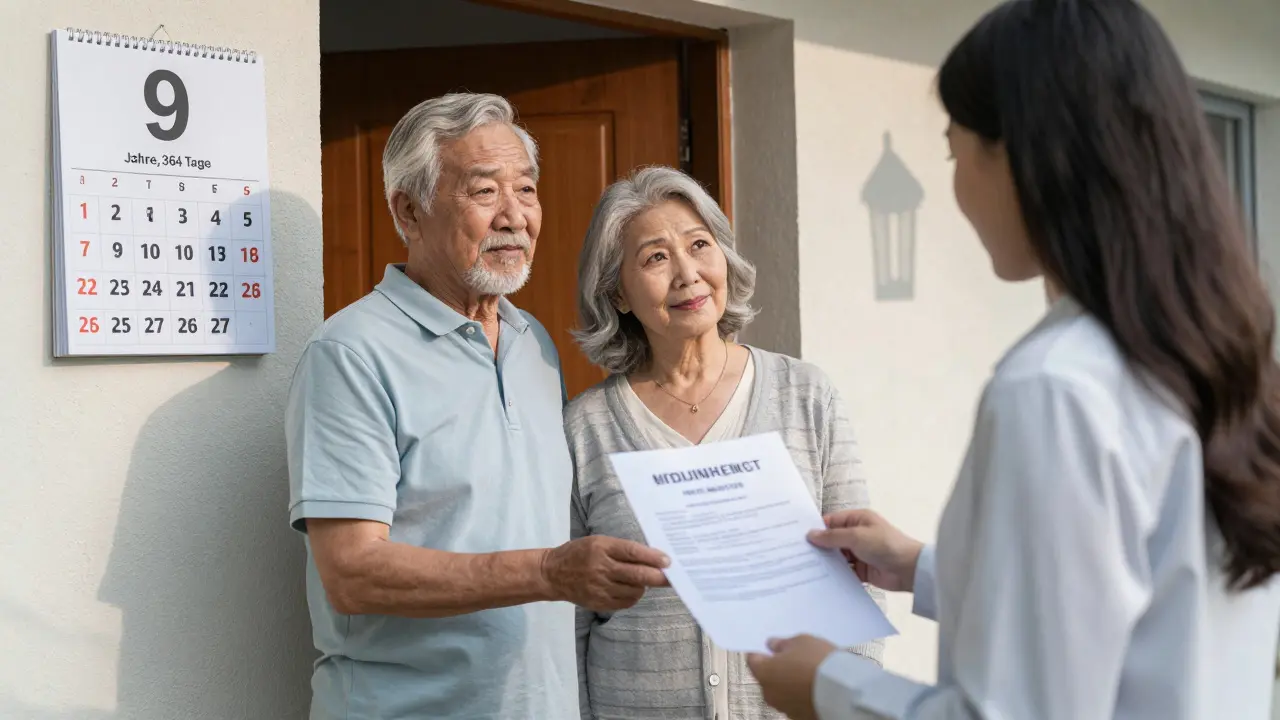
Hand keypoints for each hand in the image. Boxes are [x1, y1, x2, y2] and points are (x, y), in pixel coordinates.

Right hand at [541, 535, 669, 611]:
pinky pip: (625, 603)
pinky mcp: (598, 603)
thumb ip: (622, 549)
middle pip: (637, 575)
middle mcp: (601, 568)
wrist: (553, 574)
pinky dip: (633, 597)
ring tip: (643, 581)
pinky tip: (630, 590)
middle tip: (671, 578)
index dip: (652, 557)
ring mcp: (599, 588)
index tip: (668, 561)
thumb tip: (652, 558)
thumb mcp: (598, 542)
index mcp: (601, 548)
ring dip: (644, 587)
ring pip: (634, 591)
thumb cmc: (579, 553)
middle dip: (658, 577)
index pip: (632, 553)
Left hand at [746, 635, 837, 719]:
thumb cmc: (818, 662)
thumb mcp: (801, 641)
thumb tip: (772, 645)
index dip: (761, 652)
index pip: (753, 660)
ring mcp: (785, 708)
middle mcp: (769, 694)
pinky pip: (796, 702)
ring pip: (782, 691)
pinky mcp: (800, 716)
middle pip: (767, 678)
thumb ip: (782, 644)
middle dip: (777, 668)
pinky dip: (801, 695)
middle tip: (794, 658)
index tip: (770, 648)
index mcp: (764, 673)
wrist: (843, 690)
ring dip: (790, 683)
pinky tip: (815, 686)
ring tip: (809, 672)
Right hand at [808, 509, 922, 591]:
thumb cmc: (886, 545)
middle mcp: (857, 535)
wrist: (909, 569)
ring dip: (826, 562)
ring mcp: (859, 553)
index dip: (817, 529)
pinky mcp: (862, 570)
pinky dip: (835, 575)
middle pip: (832, 540)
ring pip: (837, 557)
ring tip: (804, 568)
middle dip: (819, 547)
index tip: (799, 537)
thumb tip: (811, 535)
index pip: (831, 522)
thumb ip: (832, 537)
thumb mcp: (856, 536)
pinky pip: (844, 571)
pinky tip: (820, 579)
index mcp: (858, 520)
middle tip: (798, 555)